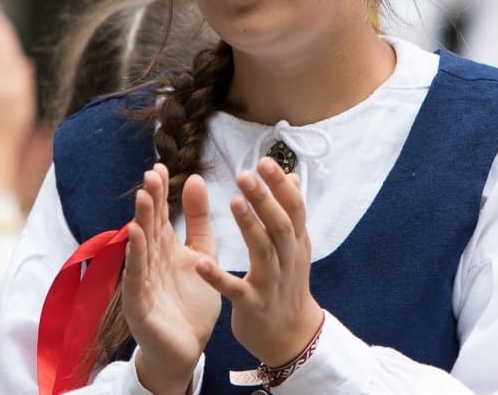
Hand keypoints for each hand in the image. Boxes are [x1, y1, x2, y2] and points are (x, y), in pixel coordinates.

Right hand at [125, 164, 220, 394]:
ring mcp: (143, 282)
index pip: (161, 215)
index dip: (161, 193)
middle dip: (150, 201)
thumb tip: (195, 178)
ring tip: (144, 198)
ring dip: (141, 223)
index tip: (162, 167)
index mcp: (165, 249)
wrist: (187, 350)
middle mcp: (151, 262)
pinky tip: (136, 236)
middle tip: (152, 174)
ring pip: (141, 248)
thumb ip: (198, 220)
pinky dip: (136, 257)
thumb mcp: (201, 254)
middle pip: (150, 226)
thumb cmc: (191, 303)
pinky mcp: (139, 304)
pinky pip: (137, 278)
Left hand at [197, 157, 322, 366]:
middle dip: (265, 199)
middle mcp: (288, 261)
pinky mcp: (252, 306)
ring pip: (263, 252)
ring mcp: (271, 284)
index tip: (264, 161)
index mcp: (296, 244)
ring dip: (250, 226)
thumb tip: (293, 177)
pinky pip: (235, 290)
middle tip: (246, 174)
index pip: (294, 209)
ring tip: (234, 202)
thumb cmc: (287, 285)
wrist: (291, 336)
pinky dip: (218, 277)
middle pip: (281, 225)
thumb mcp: (295, 248)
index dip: (280, 185)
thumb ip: (291, 213)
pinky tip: (200, 263)